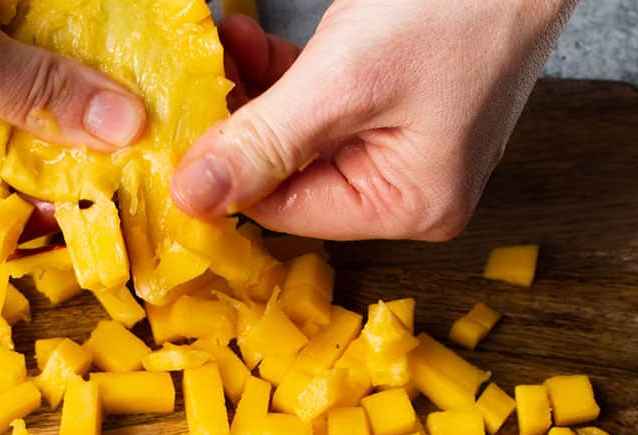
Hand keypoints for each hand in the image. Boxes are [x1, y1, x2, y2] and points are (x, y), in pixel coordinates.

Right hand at [0, 0, 146, 246]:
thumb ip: (35, 94)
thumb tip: (120, 128)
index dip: (38, 221)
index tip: (107, 206)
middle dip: (52, 165)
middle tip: (124, 156)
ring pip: (0, 134)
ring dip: (50, 119)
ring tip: (112, 117)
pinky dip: (33, 78)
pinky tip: (80, 78)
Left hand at [172, 1, 576, 240]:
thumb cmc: (458, 8)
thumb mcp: (345, 81)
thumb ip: (264, 142)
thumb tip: (193, 197)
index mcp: (409, 206)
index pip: (287, 210)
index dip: (227, 173)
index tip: (179, 132)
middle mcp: (406, 188)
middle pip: (288, 176)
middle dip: (238, 125)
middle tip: (195, 80)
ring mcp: (400, 145)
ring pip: (295, 136)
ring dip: (252, 92)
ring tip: (223, 45)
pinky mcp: (392, 104)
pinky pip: (317, 104)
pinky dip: (280, 75)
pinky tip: (247, 40)